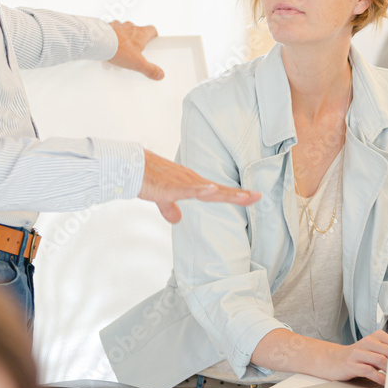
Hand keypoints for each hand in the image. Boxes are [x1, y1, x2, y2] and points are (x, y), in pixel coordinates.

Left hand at [108, 21, 163, 80]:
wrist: (98, 41)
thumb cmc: (118, 49)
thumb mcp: (137, 63)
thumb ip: (149, 69)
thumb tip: (159, 73)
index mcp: (141, 33)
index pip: (152, 30)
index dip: (153, 36)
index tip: (152, 43)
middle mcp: (130, 26)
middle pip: (138, 31)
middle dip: (137, 40)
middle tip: (135, 51)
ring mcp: (118, 25)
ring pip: (124, 30)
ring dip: (123, 38)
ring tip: (120, 50)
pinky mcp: (107, 27)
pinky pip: (112, 31)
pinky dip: (111, 37)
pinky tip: (109, 46)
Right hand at [139, 149, 260, 222]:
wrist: (129, 167)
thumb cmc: (145, 179)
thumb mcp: (161, 197)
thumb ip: (170, 208)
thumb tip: (177, 219)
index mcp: (191, 184)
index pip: (218, 191)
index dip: (235, 195)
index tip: (253, 197)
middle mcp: (191, 181)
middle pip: (219, 190)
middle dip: (238, 195)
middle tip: (258, 197)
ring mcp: (182, 183)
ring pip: (208, 189)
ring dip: (226, 193)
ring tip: (244, 196)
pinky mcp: (169, 187)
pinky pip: (187, 189)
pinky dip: (200, 190)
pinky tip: (211, 189)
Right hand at [322, 330, 387, 386]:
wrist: (331, 360)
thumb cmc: (357, 357)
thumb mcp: (373, 351)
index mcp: (375, 337)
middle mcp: (366, 342)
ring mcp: (357, 353)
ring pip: (380, 360)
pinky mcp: (350, 365)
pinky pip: (368, 371)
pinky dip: (379, 378)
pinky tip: (385, 384)